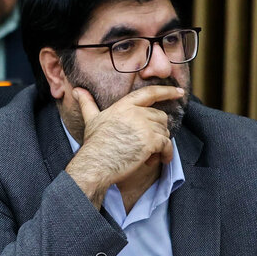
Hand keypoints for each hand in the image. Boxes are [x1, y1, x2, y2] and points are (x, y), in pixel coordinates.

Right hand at [65, 85, 182, 203]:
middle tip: (147, 145)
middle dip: (157, 131)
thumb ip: (87, 103)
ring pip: (165, 132)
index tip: (179, 91)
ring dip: (160, 145)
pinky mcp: (151, 141)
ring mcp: (144, 126)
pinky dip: (166, 154)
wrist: (95, 164)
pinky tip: (157, 160)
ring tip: (147, 154)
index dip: (167, 91)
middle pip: (160, 116)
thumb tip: (77, 91)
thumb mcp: (91, 120)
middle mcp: (135, 112)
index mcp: (123, 105)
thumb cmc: (94, 144)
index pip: (149, 93)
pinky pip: (167, 145)